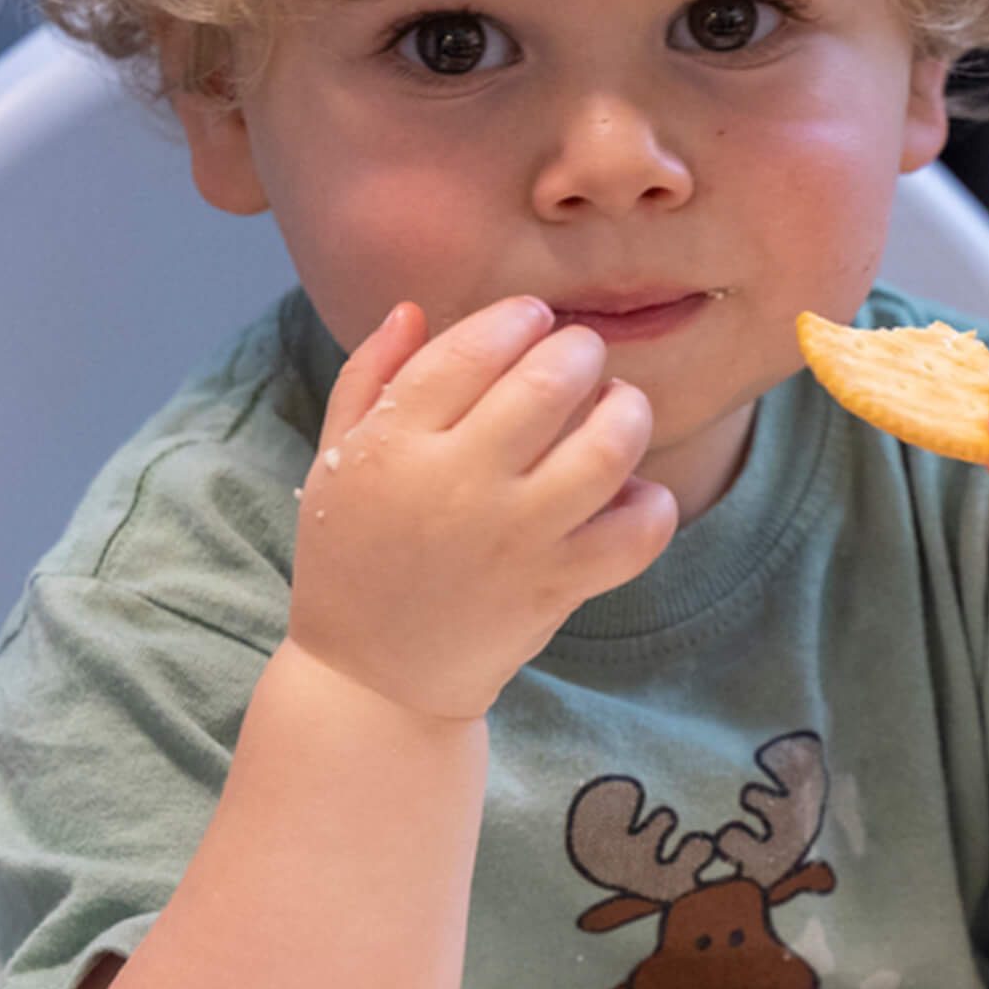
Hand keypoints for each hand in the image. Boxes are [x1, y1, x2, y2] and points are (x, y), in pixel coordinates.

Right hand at [285, 296, 677, 720]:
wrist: (374, 680)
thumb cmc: (355, 556)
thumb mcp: (338, 458)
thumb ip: (368, 377)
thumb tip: (413, 308)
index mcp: (393, 445)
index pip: (470, 350)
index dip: (515, 319)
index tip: (531, 319)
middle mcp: (455, 486)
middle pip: (548, 383)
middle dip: (578, 350)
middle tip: (579, 356)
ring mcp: (513, 539)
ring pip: (605, 449)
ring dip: (627, 410)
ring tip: (619, 406)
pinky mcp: (556, 587)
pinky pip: (635, 534)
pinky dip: (650, 504)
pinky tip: (631, 492)